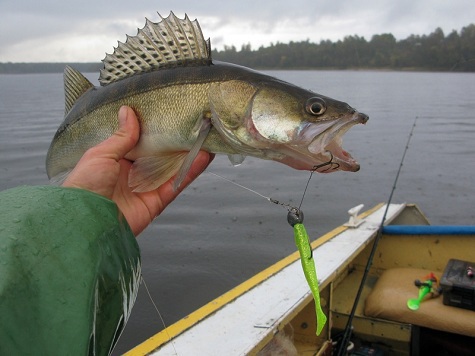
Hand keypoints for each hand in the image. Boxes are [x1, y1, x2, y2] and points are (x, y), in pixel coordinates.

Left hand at [62, 106, 213, 235]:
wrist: (85, 221)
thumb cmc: (85, 186)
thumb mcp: (100, 155)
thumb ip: (121, 136)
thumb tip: (129, 112)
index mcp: (116, 161)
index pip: (140, 142)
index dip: (154, 130)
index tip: (168, 115)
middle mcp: (133, 174)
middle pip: (160, 156)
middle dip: (176, 142)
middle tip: (193, 125)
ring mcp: (146, 188)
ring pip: (173, 169)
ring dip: (189, 155)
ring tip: (206, 138)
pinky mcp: (156, 202)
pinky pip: (176, 184)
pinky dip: (190, 172)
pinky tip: (202, 157)